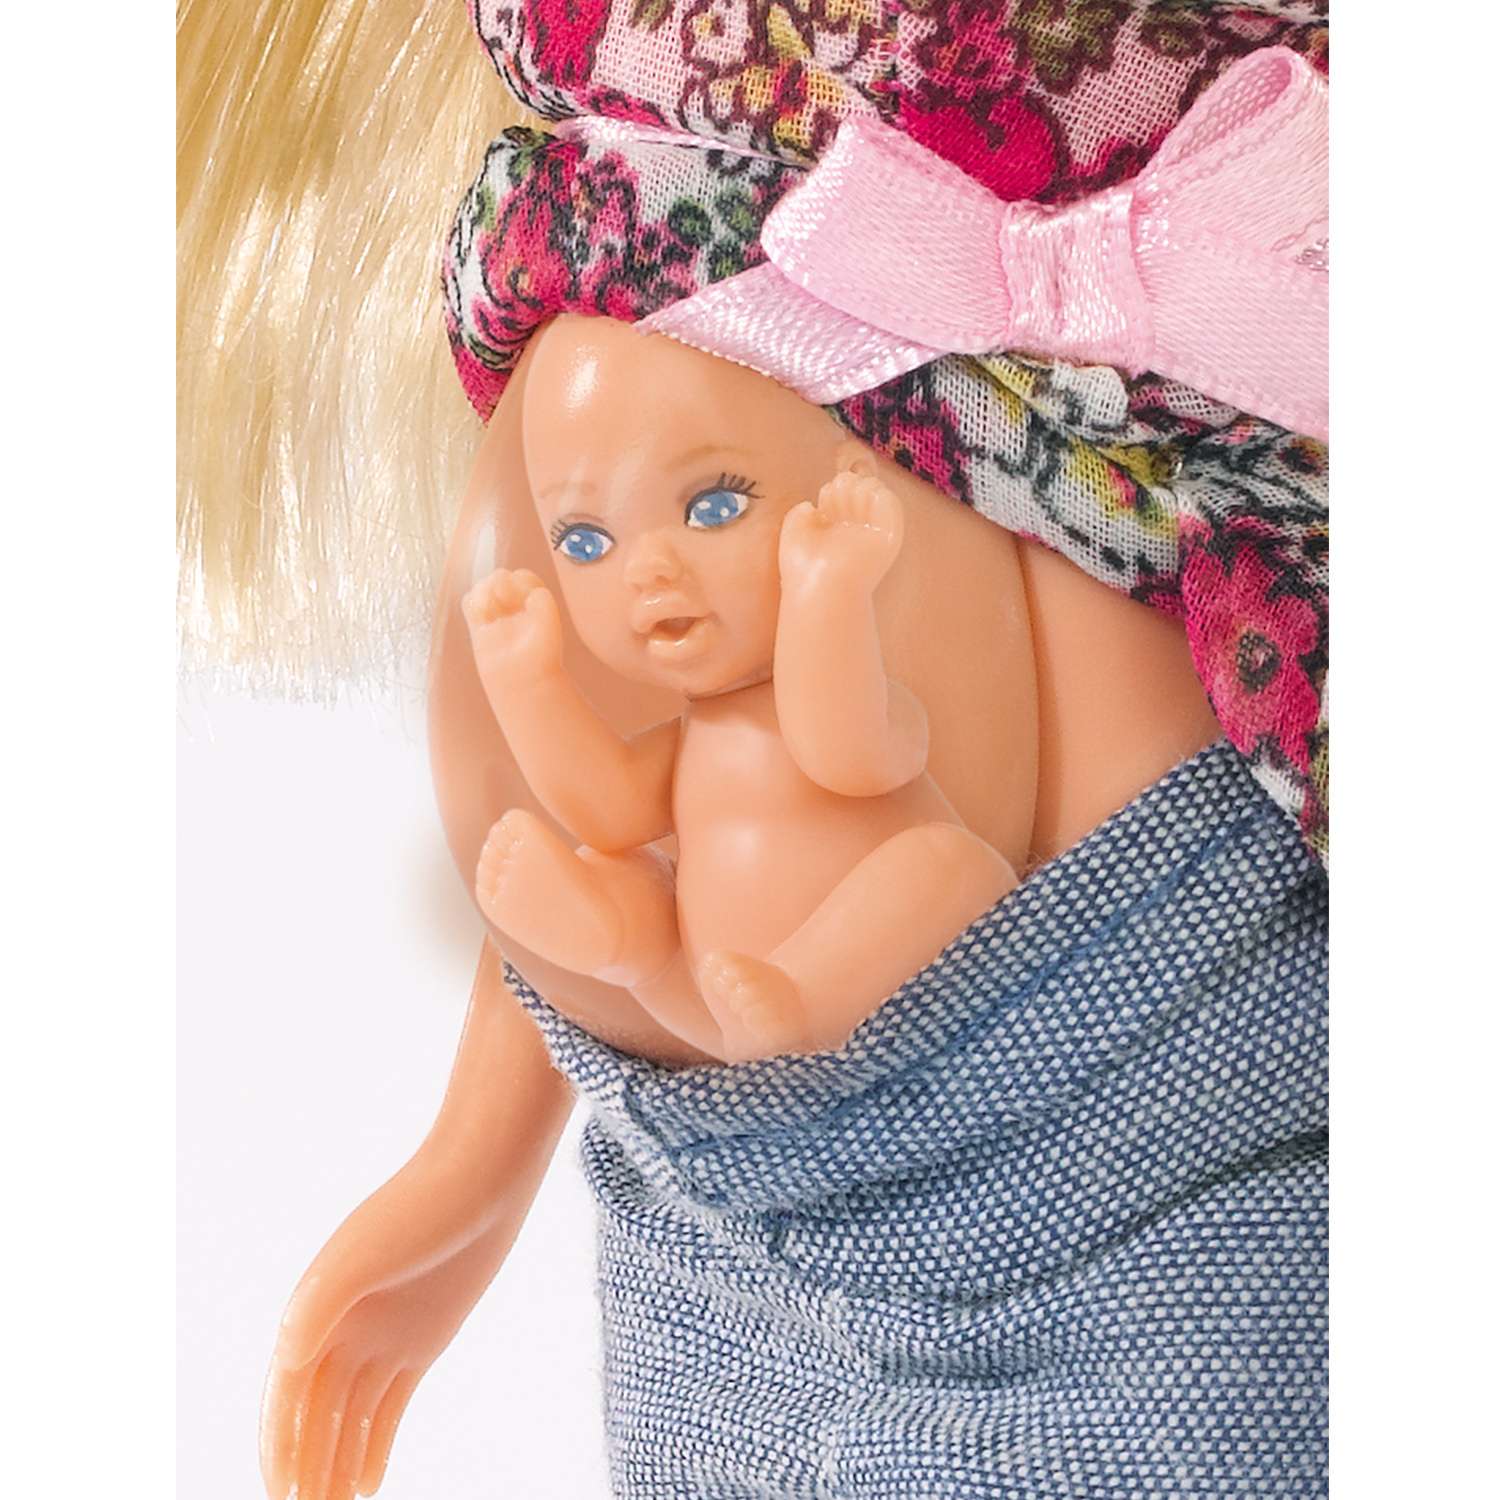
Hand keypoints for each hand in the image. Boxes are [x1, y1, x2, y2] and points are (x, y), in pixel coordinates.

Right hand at [259, 1163, 511, 1499]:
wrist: (484, 1178)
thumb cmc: (420, 1206)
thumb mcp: (364, 1252)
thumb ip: (320, 1301)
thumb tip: (286, 1355)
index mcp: (316, 1310)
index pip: (287, 1395)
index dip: (280, 1446)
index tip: (281, 1496)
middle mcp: (341, 1328)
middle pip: (315, 1416)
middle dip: (306, 1467)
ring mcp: (381, 1337)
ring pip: (348, 1419)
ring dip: (335, 1465)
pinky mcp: (421, 1341)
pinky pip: (388, 1406)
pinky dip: (374, 1445)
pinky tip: (367, 1483)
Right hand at [462, 568, 563, 687]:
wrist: (522, 681)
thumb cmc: (541, 657)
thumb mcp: (549, 626)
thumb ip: (544, 603)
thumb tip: (534, 591)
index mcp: (534, 604)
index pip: (523, 578)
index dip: (520, 580)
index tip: (523, 595)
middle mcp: (514, 607)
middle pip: (501, 578)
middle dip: (500, 581)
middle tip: (504, 598)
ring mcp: (496, 615)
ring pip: (483, 586)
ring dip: (484, 590)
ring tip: (490, 607)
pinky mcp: (479, 625)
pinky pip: (470, 601)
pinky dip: (473, 601)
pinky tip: (481, 613)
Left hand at [779, 465, 904, 595]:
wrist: (820, 586)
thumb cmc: (803, 567)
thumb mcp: (793, 533)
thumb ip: (799, 515)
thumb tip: (811, 506)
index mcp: (837, 532)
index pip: (842, 495)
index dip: (832, 490)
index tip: (822, 506)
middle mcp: (857, 531)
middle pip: (857, 486)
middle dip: (844, 484)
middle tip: (834, 502)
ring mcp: (874, 533)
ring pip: (873, 488)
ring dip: (857, 486)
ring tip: (845, 504)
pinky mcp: (889, 535)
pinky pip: (888, 499)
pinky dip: (874, 491)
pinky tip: (859, 501)